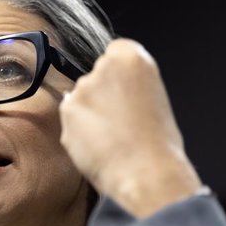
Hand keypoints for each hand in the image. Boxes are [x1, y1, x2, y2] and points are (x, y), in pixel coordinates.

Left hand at [59, 38, 202, 217]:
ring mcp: (83, 88)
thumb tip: (110, 92)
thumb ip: (130, 85)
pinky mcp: (67, 110)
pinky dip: (78, 130)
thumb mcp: (154, 98)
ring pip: (80, 98)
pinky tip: (97, 145)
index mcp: (132, 57)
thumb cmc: (158, 143)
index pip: (115, 53)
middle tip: (119, 121)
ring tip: (110, 138)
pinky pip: (70, 118)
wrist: (145, 172)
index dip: (119, 77)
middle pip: (95, 76)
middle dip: (101, 95)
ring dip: (89, 114)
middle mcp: (104, 66)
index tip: (125, 93)